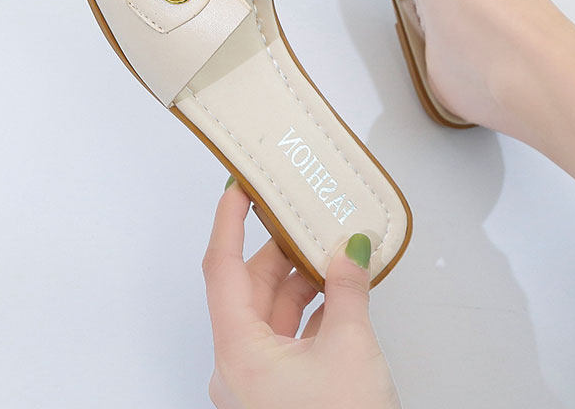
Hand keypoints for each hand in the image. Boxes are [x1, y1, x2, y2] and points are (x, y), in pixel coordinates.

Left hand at [202, 180, 401, 408]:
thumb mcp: (350, 349)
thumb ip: (349, 290)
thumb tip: (352, 249)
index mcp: (238, 351)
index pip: (222, 267)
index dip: (228, 221)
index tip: (238, 186)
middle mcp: (240, 365)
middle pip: (252, 287)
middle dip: (280, 248)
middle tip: (303, 213)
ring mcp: (261, 382)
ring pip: (274, 312)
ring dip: (303, 280)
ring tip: (332, 249)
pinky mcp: (283, 393)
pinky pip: (291, 336)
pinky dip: (315, 311)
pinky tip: (341, 292)